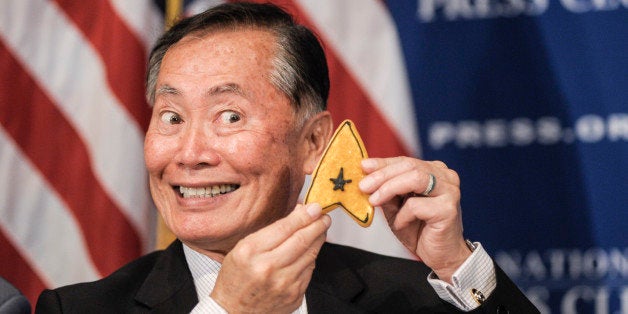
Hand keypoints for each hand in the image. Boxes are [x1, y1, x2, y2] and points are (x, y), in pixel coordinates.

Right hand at [211, 203, 330, 312]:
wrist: (234, 310)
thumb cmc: (237, 276)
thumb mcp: (243, 248)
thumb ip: (271, 230)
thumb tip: (299, 213)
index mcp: (251, 252)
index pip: (285, 228)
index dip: (304, 216)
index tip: (314, 207)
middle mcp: (267, 268)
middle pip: (302, 240)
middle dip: (317, 225)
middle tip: (324, 216)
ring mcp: (283, 283)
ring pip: (310, 255)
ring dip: (318, 239)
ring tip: (320, 230)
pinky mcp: (294, 295)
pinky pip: (309, 270)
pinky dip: (311, 257)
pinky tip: (309, 250)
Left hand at [359, 157, 470, 281]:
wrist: (441, 256)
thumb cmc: (420, 230)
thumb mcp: (396, 207)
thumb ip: (386, 191)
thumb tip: (366, 177)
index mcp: (434, 171)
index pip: (405, 161)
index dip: (382, 163)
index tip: (363, 166)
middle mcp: (445, 177)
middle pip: (410, 166)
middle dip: (382, 175)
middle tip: (363, 186)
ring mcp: (449, 191)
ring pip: (415, 179)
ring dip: (389, 188)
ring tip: (374, 201)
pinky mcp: (448, 209)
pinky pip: (416, 205)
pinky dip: (402, 215)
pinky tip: (400, 224)